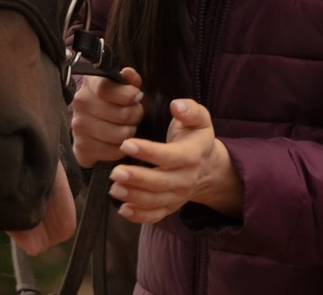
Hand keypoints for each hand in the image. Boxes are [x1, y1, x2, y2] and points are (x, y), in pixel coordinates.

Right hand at [70, 66, 144, 167]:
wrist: (90, 127)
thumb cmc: (111, 102)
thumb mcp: (121, 86)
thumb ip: (128, 79)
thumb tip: (129, 74)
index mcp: (90, 84)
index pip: (106, 89)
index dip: (127, 94)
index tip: (138, 96)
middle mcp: (81, 104)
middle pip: (121, 114)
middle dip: (135, 115)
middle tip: (134, 114)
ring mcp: (79, 127)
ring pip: (120, 135)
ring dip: (130, 132)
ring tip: (127, 127)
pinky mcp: (82, 148)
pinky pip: (114, 151)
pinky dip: (121, 148)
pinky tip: (117, 141)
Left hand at [108, 98, 243, 224]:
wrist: (208, 167)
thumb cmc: (197, 138)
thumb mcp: (200, 119)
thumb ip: (189, 110)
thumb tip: (176, 105)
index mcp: (192, 155)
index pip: (168, 156)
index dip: (147, 151)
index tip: (126, 144)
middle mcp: (186, 179)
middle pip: (160, 182)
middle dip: (137, 179)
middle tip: (115, 172)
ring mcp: (178, 196)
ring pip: (155, 201)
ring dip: (133, 196)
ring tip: (114, 188)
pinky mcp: (170, 207)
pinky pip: (154, 216)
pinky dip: (138, 216)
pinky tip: (122, 209)